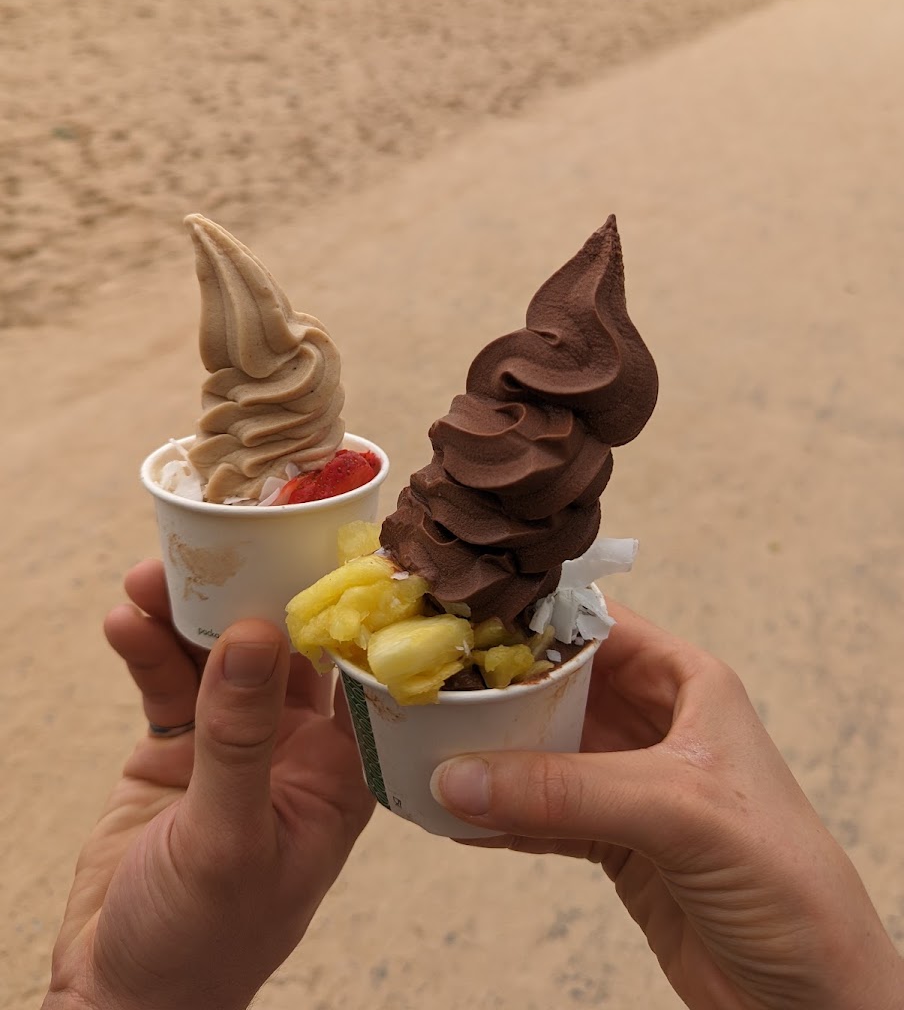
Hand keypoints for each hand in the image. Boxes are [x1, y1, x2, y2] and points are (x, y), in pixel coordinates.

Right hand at [44, 560, 373, 1009]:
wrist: (121, 996)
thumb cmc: (201, 945)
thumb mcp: (227, 841)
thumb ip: (240, 738)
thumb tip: (255, 632)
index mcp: (340, 774)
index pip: (357, 674)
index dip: (346, 610)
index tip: (325, 544)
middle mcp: (296, 749)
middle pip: (284, 649)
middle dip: (254, 596)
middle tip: (224, 543)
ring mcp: (235, 744)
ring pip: (219, 657)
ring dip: (187, 615)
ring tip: (150, 577)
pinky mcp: (178, 748)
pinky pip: (166, 683)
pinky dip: (146, 650)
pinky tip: (124, 622)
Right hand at [432, 604, 903, 1009]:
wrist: (813, 1001)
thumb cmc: (789, 883)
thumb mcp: (679, 812)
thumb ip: (568, 791)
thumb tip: (460, 776)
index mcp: (688, 684)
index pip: (597, 626)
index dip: (532, 619)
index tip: (461, 621)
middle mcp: (656, 724)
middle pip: (558, 686)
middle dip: (496, 689)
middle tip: (428, 690)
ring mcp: (632, 784)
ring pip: (543, 752)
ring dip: (489, 756)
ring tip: (426, 751)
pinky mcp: (616, 842)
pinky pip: (542, 815)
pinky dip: (499, 815)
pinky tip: (456, 817)